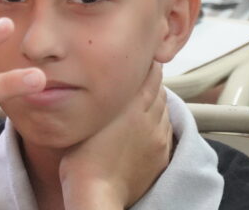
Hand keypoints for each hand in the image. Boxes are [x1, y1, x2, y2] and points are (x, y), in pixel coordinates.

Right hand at [59, 62, 170, 209]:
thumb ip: (98, 97)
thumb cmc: (82, 157)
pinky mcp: (160, 155)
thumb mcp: (85, 118)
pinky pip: (165, 129)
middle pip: (158, 89)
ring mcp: (158, 138)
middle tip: (136, 71)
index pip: (149, 74)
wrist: (98, 192)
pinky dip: (158, 121)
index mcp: (132, 106)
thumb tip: (103, 80)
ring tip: (139, 97)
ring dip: (155, 100)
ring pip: (163, 109)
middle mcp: (150, 119)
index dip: (144, 63)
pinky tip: (146, 122)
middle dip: (149, 80)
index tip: (136, 56)